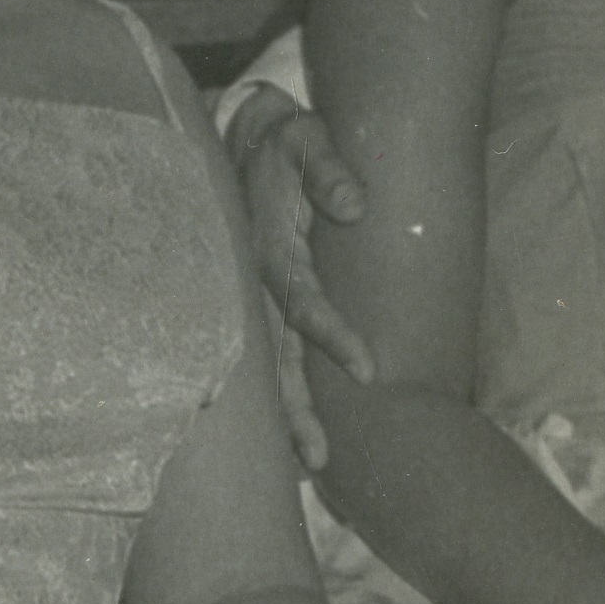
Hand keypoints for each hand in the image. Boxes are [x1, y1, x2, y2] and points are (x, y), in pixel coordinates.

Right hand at [217, 81, 374, 458]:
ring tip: (308, 465)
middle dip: (295, 410)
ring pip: (261, 368)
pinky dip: (267, 399)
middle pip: (274, 358)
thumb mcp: (305, 141)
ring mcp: (245, 300)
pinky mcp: (247, 306)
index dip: (334, 337)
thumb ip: (328, 171)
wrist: (236, 138)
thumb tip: (355, 205)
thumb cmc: (283, 144)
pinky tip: (283, 441)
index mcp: (271, 252)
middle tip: (320, 458)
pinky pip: (255, 359)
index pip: (305, 305)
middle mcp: (253, 286)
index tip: (368, 371)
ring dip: (281, 416)